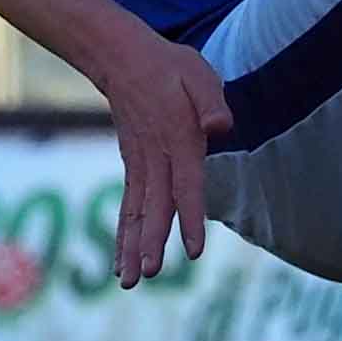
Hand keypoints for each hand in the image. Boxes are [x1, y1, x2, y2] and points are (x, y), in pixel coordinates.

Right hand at [91, 20, 234, 285]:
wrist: (121, 57)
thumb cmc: (170, 66)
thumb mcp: (198, 73)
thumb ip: (211, 102)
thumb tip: (221, 126)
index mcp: (178, 138)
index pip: (187, 184)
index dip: (192, 218)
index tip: (194, 251)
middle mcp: (155, 157)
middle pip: (155, 206)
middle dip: (152, 243)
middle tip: (149, 276)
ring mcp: (138, 163)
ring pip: (136, 212)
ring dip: (132, 248)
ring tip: (128, 283)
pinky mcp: (131, 167)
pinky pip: (127, 207)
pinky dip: (123, 235)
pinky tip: (120, 264)